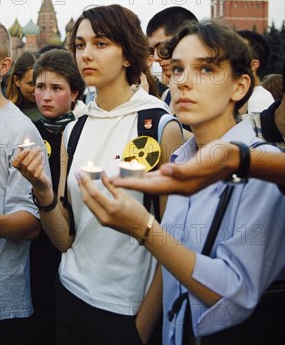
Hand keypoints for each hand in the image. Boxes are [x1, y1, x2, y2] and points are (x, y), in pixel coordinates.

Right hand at [12, 147, 51, 193]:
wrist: (41, 182)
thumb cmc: (35, 169)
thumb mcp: (29, 161)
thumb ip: (26, 152)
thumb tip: (25, 142)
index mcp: (20, 167)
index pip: (14, 163)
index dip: (19, 156)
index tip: (27, 149)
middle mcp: (23, 172)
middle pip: (24, 163)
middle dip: (31, 154)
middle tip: (38, 148)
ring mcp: (29, 176)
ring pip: (30, 168)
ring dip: (36, 159)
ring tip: (41, 154)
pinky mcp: (36, 179)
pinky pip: (37, 173)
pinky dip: (40, 166)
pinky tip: (43, 162)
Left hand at [76, 172, 148, 237]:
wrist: (141, 228)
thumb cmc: (136, 211)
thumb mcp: (125, 195)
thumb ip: (111, 185)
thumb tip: (101, 174)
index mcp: (112, 208)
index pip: (94, 193)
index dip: (86, 182)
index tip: (81, 172)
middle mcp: (104, 216)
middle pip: (87, 199)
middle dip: (81, 185)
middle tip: (78, 174)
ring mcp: (102, 220)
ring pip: (88, 204)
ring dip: (83, 191)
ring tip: (81, 179)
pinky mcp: (102, 221)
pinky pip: (92, 208)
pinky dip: (88, 198)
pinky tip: (87, 190)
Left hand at [112, 140, 234, 195]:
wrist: (234, 158)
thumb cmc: (219, 157)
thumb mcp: (203, 162)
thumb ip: (184, 170)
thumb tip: (165, 172)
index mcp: (182, 185)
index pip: (151, 186)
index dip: (133, 185)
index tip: (115, 184)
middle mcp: (179, 186)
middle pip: (149, 187)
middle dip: (130, 185)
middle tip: (110, 183)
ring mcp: (182, 182)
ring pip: (154, 183)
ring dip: (138, 182)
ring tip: (121, 179)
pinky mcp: (183, 176)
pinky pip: (161, 178)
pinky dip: (149, 177)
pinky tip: (143, 175)